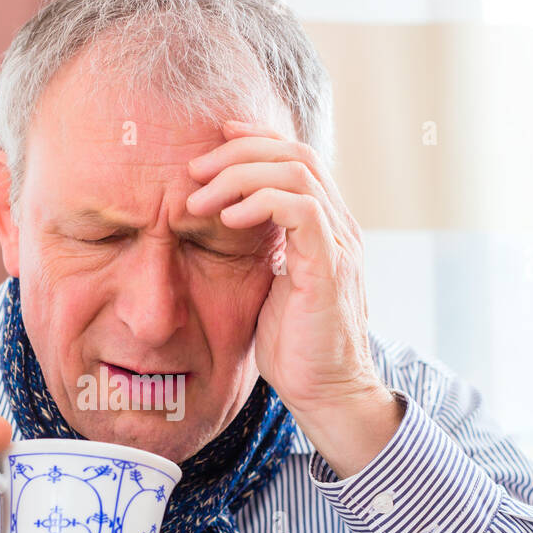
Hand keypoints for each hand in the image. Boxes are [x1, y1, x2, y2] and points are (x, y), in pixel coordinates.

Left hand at [186, 120, 401, 476]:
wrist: (324, 391)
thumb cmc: (294, 346)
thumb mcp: (269, 285)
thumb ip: (259, 249)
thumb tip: (224, 223)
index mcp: (324, 226)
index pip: (296, 158)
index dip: (255, 141)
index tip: (214, 141)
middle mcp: (338, 226)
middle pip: (295, 153)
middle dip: (238, 152)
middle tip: (194, 170)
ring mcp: (338, 244)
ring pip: (296, 172)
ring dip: (239, 176)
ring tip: (200, 200)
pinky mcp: (329, 267)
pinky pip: (300, 210)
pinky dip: (260, 203)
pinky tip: (227, 219)